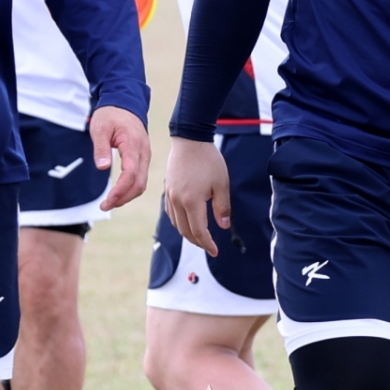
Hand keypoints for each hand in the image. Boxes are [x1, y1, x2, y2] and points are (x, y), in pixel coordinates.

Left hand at [90, 106, 150, 209]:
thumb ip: (101, 148)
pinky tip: (119, 192)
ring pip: (142, 182)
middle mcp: (143, 151)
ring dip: (127, 195)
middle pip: (139, 183)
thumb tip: (102, 168)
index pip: (130, 173)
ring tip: (110, 202)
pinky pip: (141, 177)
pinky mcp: (143, 157)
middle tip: (105, 206)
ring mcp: (145, 154)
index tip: (107, 200)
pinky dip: (131, 188)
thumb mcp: (100, 128)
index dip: (120, 190)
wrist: (125, 103)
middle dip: (123, 198)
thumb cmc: (110, 115)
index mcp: (133, 144)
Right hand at [163, 138, 229, 256]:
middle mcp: (177, 201)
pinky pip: (171, 213)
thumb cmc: (208, 160)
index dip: (208, 244)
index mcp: (192, 201)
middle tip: (209, 246)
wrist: (189, 139)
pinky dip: (179, 222)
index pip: (199, 231)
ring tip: (200, 236)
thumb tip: (223, 227)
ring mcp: (170, 195)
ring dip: (188, 233)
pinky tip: (188, 221)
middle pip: (185, 231)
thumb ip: (222, 207)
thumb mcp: (221, 183)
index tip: (215, 251)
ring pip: (176, 223)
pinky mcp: (167, 189)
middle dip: (198, 242)